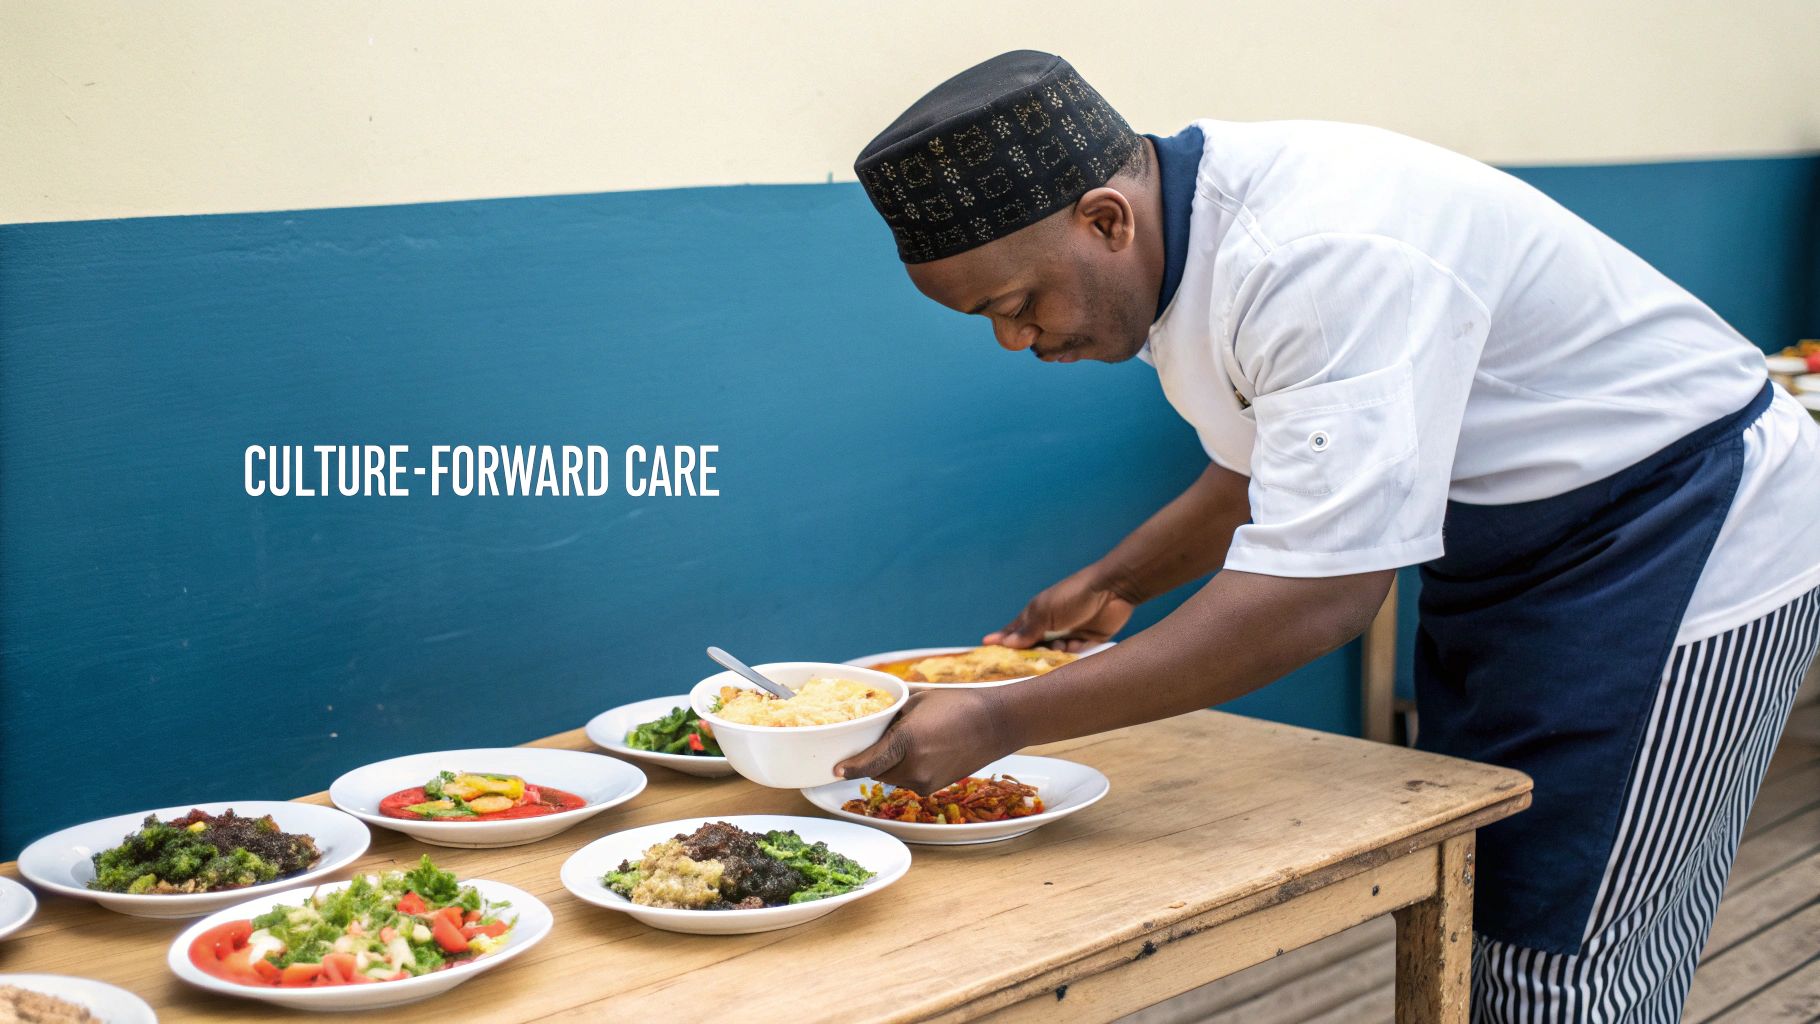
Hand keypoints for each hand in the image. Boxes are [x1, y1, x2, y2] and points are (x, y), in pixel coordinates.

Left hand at [834, 689, 1017, 795]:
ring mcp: (925, 780)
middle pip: (877, 770)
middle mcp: (914, 766)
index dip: (850, 766)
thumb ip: (891, 709)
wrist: (996, 724)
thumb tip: (870, 711)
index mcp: (906, 740)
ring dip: (890, 764)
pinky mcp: (934, 788)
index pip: (869, 761)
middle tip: (877, 739)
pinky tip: (922, 751)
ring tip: (907, 742)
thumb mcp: (918, 699)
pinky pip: (908, 781)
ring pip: (892, 777)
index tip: (836, 769)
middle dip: (873, 758)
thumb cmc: (958, 704)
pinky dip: (907, 769)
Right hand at [984, 566, 1134, 650]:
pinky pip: (1074, 657)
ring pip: (1053, 656)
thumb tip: (1006, 644)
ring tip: (1062, 644)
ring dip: (1054, 654)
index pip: (1013, 632)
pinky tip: (1076, 645)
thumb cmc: (1072, 596)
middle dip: (1032, 655)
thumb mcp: (1045, 612)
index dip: (1001, 642)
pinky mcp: (1086, 642)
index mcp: (1035, 615)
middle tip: (1032, 658)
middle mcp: (1049, 626)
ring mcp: (1067, 634)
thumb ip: (1027, 630)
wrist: (1111, 591)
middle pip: (1033, 648)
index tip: (986, 652)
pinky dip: (1073, 654)